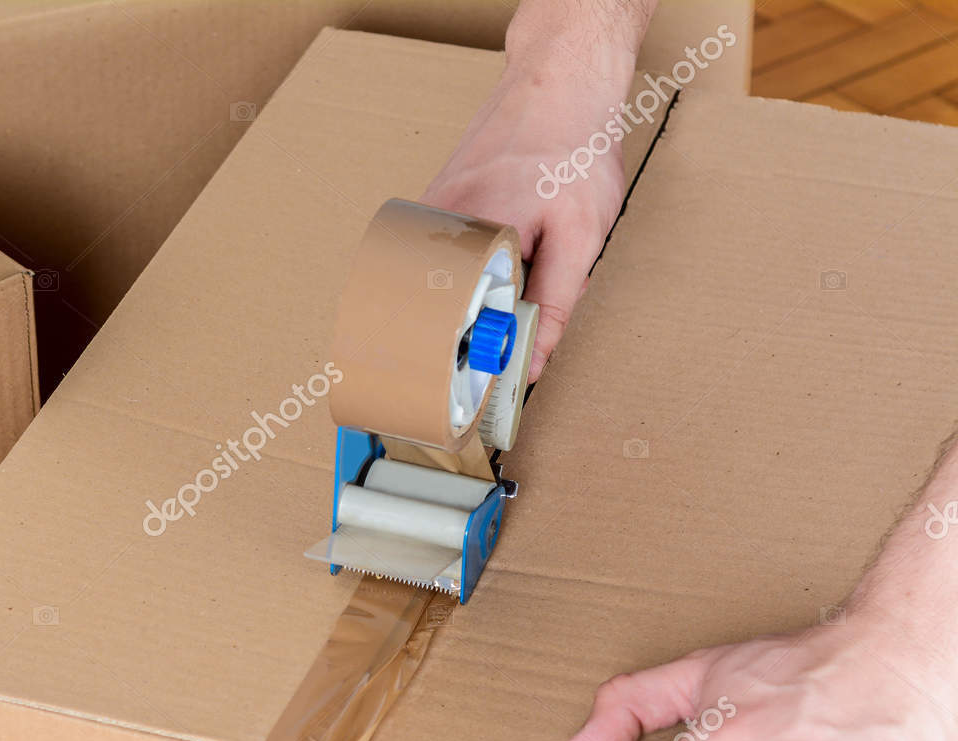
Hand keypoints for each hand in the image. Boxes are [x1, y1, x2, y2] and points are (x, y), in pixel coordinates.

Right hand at [423, 34, 636, 378]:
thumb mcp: (583, 234)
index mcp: (469, 238)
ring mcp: (425, 215)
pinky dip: (458, 277)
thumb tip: (533, 361)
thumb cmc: (573, 146)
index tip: (476, 395)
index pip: (450, 329)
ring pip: (434, 287)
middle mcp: (433, 227)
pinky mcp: (428, 207)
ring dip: (463, 304)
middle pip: (435, 310)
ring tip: (495, 300)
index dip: (465, 365)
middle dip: (464, 336)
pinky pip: (434, 261)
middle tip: (485, 347)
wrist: (559, 79)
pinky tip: (488, 267)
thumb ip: (557, 302)